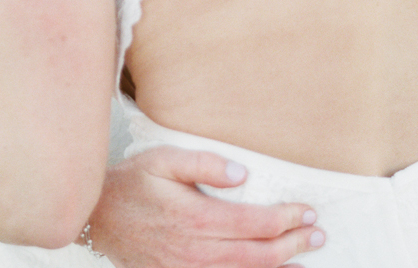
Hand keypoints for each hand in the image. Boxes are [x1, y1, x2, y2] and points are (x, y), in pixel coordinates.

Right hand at [86, 146, 324, 267]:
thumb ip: (205, 164)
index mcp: (194, 218)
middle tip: (318, 236)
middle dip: (291, 246)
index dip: (284, 220)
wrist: (99, 215)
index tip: (307, 213)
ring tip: (305, 264)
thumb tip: (242, 173)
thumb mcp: (164, 159)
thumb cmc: (134, 182)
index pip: (252, 224)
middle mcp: (194, 252)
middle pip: (255, 256)